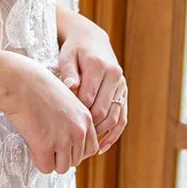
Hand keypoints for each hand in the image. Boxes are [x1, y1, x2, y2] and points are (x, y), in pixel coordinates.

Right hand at [0, 53, 98, 175]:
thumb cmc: (38, 87)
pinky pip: (46, 168)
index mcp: (86, 118)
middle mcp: (79, 130)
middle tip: (46, 141)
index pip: (91, 148)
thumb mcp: (66, 100)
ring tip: (39, 142)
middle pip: (76, 161)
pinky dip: (37, 160)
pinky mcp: (46, 146)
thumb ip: (73, 119)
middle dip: (61, 155)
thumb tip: (69, 142)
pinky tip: (32, 144)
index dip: (75, 150)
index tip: (62, 145)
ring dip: (50, 159)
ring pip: (62, 167)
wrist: (20, 82)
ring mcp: (63, 139)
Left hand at [55, 13, 127, 153]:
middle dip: (88, 126)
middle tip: (72, 140)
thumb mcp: (67, 55)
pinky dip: (114, 134)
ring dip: (101, 133)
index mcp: (99, 66)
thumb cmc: (74, 49)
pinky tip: (102, 147)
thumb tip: (70, 86)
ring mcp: (121, 85)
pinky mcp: (124, 92)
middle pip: (103, 109)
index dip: (77, 114)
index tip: (63, 126)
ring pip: (115, 116)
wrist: (92, 39)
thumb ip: (68, 71)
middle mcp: (114, 76)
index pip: (89, 97)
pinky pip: (122, 117)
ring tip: (84, 147)